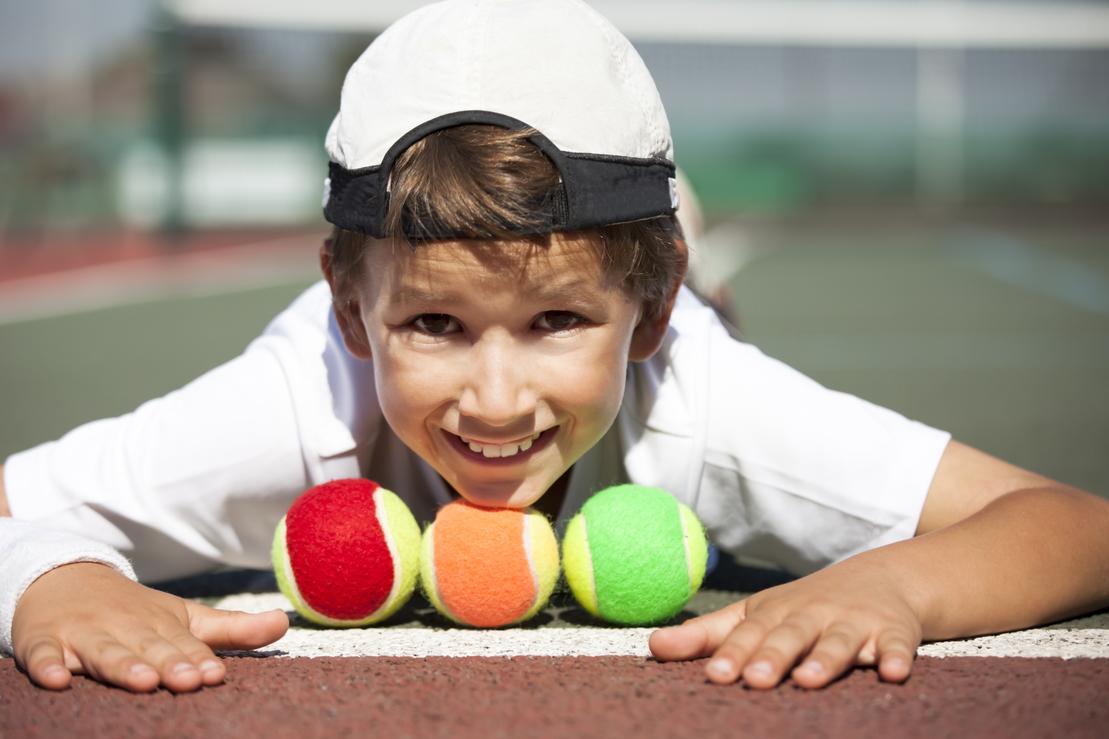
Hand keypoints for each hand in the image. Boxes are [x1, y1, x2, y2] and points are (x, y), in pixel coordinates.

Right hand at [12, 562, 288, 692]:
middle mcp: (124, 628)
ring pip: (104, 652)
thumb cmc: (135, 612)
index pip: (183, 645)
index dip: (197, 659)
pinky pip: (42, 654)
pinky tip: (57, 679)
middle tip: (189, 680)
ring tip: (143, 681)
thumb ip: (233, 628)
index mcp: (160, 624)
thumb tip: (285, 624)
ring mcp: (83, 634)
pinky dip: (48, 665)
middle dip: (169, 663)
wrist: (63, 579)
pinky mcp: (44, 640)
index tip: (214, 674)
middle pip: (148, 648)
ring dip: (122, 665)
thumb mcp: (183, 617)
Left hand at [648, 557, 921, 688]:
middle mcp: (813, 615)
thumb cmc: (804, 607)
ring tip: (809, 680)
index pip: (750, 633)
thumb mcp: (756, 615)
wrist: (883, 578)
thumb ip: (706, 635)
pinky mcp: (895, 632)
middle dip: (773, 656)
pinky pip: (899, 645)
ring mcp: (855, 622)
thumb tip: (651, 646)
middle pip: (791, 636)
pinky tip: (893, 673)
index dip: (732, 653)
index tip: (713, 674)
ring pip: (840, 641)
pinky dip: (897, 656)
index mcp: (776, 613)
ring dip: (826, 659)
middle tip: (754, 679)